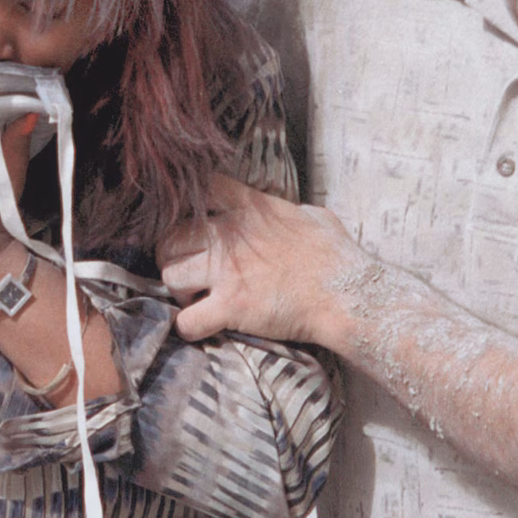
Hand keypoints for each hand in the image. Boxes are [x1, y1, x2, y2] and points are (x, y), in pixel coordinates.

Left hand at [155, 173, 365, 347]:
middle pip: (170, 237)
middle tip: (189, 272)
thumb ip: (290, 211)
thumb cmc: (337, 257)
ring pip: (170, 275)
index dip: (190, 205)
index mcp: (250, 209)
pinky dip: (189, 327)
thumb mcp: (314, 217)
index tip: (195, 223)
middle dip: (173, 256)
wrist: (347, 293)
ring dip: (178, 291)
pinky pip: (187, 320)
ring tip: (195, 300)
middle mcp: (230, 235)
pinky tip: (201, 327)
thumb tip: (294, 214)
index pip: (203, 189)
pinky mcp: (230, 306)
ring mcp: (227, 271)